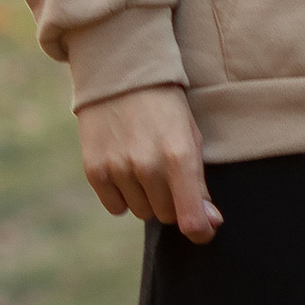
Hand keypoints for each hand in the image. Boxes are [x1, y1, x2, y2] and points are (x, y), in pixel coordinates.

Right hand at [77, 86, 219, 242]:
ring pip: (141, 211)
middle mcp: (148, 166)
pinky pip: (116, 207)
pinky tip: (124, 168)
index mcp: (180, 156)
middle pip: (166, 215)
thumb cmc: (165, 109)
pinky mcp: (94, 171)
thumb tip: (210, 224)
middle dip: (171, 201)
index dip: (200, 229)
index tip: (204, 228)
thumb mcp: (191, 137)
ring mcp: (118, 169)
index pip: (190, 218)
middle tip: (168, 172)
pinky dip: (123, 195)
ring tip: (144, 164)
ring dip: (146, 197)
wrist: (120, 75)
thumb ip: (200, 184)